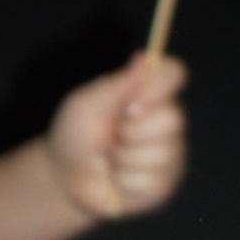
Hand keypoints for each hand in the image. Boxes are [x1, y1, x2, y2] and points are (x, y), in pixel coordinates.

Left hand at [47, 53, 187, 220]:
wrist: (65, 177)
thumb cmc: (75, 134)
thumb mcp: (86, 104)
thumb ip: (116, 85)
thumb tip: (145, 57)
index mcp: (147, 92)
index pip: (173, 73)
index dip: (158, 86)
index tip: (131, 102)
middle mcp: (166, 119)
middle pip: (173, 118)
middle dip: (132, 130)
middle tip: (112, 135)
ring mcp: (170, 152)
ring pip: (160, 153)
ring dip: (123, 158)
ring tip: (110, 158)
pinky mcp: (165, 182)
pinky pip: (151, 180)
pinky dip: (123, 179)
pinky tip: (116, 178)